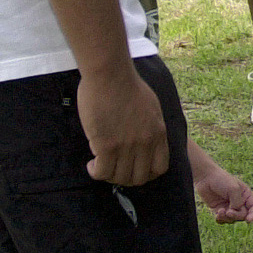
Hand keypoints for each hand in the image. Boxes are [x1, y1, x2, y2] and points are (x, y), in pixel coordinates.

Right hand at [78, 68, 169, 185]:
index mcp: (159, 132)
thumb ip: (150, 127)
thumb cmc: (126, 85)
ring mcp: (127, 145)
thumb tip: (144, 142)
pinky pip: (102, 172)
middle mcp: (146, 142)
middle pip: (139, 177)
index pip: (160, 168)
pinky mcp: (107, 145)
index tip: (133, 170)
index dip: (146, 174)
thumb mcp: (150, 107)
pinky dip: (96, 172)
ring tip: (100, 165)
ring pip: (119, 177)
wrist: (111, 74)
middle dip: (125, 178)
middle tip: (113, 170)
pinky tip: (92, 164)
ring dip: (109, 175)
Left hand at [192, 154, 252, 223]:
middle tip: (228, 212)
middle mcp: (239, 202)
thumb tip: (235, 212)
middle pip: (243, 215)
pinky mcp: (219, 210)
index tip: (248, 221)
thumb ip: (238, 202)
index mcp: (246, 194)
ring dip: (227, 218)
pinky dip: (221, 220)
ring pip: (233, 219)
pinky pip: (223, 220)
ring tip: (220, 212)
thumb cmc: (222, 180)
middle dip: (236, 215)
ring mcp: (229, 207)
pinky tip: (217, 214)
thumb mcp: (233, 189)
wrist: (206, 178)